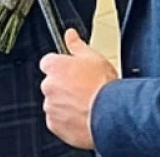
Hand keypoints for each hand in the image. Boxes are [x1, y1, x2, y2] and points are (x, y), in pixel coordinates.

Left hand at [40, 29, 116, 149]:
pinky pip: (58, 120)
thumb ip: (77, 45)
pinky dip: (67, 119)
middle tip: (82, 89)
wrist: (110, 114)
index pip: (48, 62)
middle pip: (51, 83)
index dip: (61, 66)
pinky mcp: (54, 125)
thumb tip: (70, 35)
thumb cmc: (103, 87)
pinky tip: (83, 116)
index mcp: (55, 67)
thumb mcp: (94, 58)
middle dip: (63, 86)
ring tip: (85, 104)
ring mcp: (50, 106)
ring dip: (65, 103)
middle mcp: (48, 86)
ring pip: (55, 103)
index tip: (71, 71)